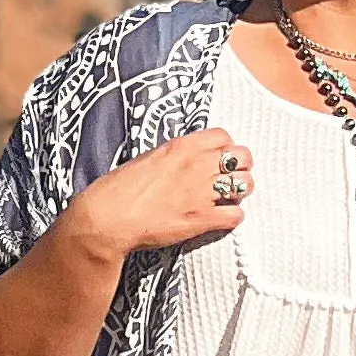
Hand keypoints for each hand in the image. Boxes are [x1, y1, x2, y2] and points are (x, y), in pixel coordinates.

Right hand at [69, 127, 253, 261]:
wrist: (109, 217)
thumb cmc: (120, 189)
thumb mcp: (148, 159)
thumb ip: (174, 157)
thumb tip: (185, 161)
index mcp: (182, 147)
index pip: (223, 136)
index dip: (226, 147)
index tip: (220, 157)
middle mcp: (197, 165)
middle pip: (242, 156)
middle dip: (241, 166)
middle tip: (231, 177)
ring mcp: (202, 192)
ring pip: (246, 184)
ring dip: (240, 191)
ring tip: (228, 198)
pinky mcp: (202, 219)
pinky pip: (236, 215)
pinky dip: (233, 217)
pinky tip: (221, 218)